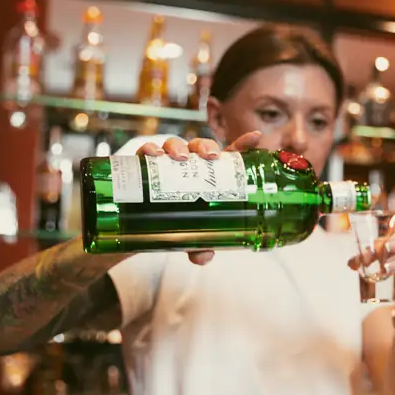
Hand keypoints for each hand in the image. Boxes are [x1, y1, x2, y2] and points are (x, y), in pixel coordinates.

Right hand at [135, 131, 262, 265]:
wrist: (138, 226)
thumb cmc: (174, 225)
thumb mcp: (189, 236)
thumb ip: (197, 246)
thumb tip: (203, 257)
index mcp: (208, 175)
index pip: (229, 156)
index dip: (243, 145)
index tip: (256, 137)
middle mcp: (189, 165)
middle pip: (202, 146)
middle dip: (207, 147)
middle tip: (210, 158)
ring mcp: (165, 162)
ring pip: (175, 144)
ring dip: (179, 146)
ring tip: (181, 158)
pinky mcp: (142, 164)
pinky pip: (145, 151)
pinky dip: (149, 149)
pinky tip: (152, 155)